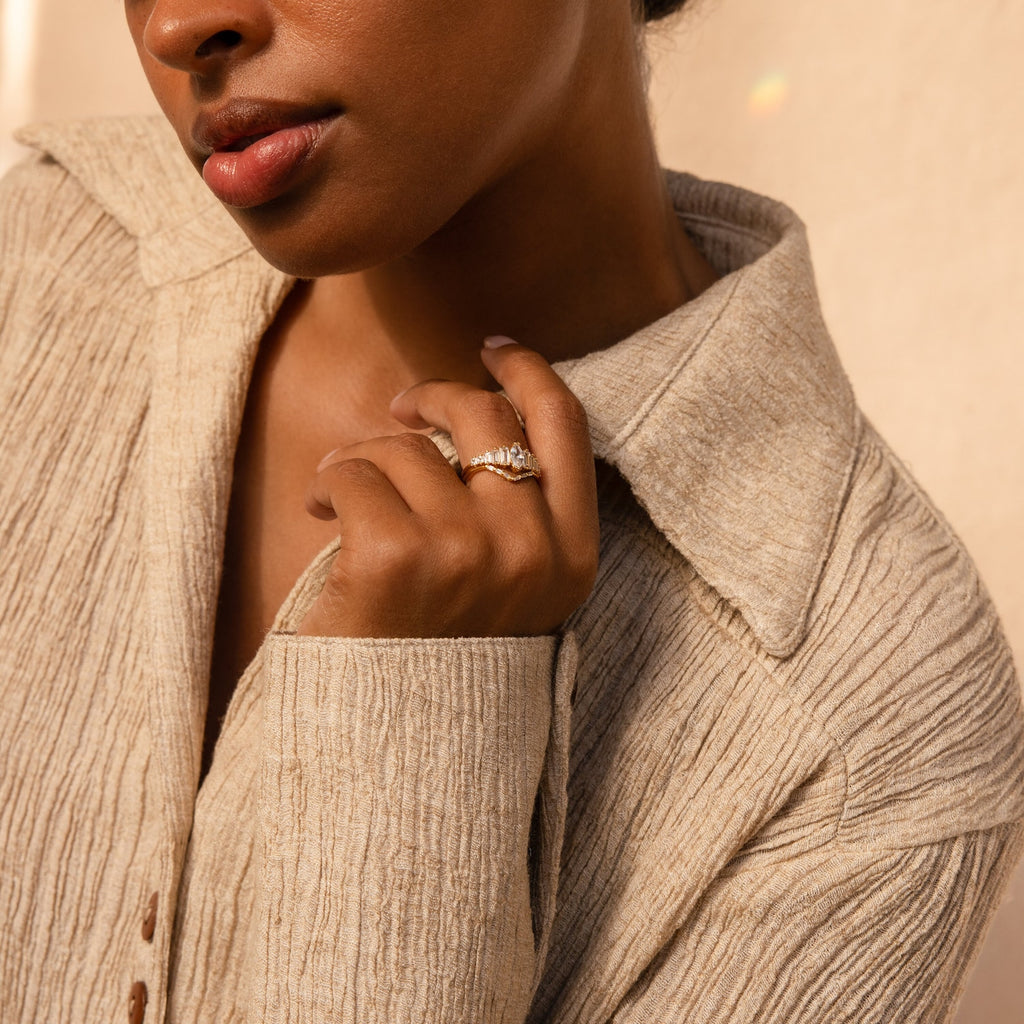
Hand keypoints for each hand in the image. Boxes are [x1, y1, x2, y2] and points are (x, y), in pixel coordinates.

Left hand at [295, 338, 598, 637]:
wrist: (395, 745)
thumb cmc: (441, 650)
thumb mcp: (509, 584)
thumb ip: (513, 508)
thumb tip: (472, 403)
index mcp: (570, 554)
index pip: (563, 425)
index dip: (529, 371)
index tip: (494, 350)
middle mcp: (531, 549)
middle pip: (483, 414)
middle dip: (432, 396)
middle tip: (399, 411)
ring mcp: (469, 551)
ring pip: (406, 447)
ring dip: (363, 458)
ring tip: (344, 496)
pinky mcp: (399, 557)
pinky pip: (355, 471)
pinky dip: (327, 483)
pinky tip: (321, 514)